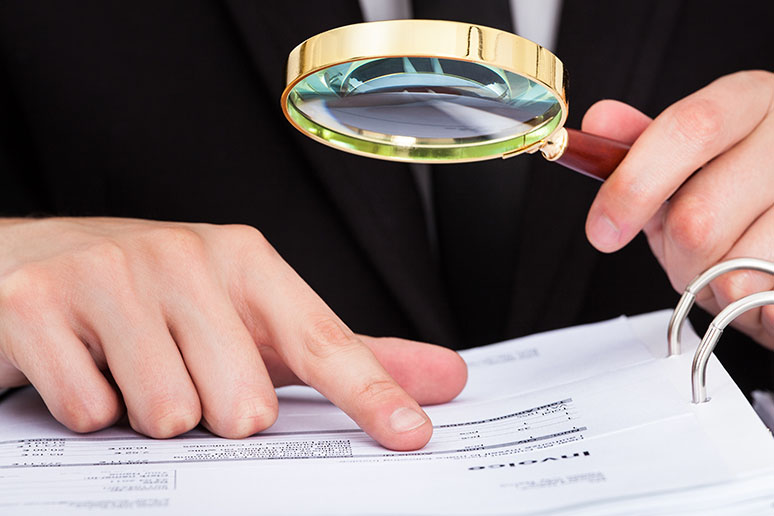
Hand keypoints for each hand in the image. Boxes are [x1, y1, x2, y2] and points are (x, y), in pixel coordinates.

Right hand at [0, 218, 466, 449]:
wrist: (35, 259)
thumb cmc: (157, 297)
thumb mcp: (250, 316)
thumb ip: (343, 354)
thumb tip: (441, 378)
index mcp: (245, 259)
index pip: (322, 340)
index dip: (371, 394)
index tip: (410, 435)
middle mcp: (184, 256)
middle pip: (243, 405)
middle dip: (214, 413)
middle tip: (183, 373)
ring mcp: (109, 276)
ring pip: (168, 415)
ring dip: (152, 413)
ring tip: (132, 369)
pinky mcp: (38, 306)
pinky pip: (92, 413)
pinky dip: (92, 411)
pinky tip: (86, 368)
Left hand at [583, 70, 773, 347]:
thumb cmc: (737, 189)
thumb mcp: (687, 163)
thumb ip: (641, 144)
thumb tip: (599, 120)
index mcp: (752, 101)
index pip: (690, 129)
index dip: (635, 184)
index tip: (602, 230)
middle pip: (699, 217)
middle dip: (675, 254)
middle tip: (684, 256)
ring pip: (733, 268)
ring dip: (714, 284)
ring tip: (731, 265)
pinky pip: (764, 295)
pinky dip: (748, 303)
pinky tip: (757, 280)